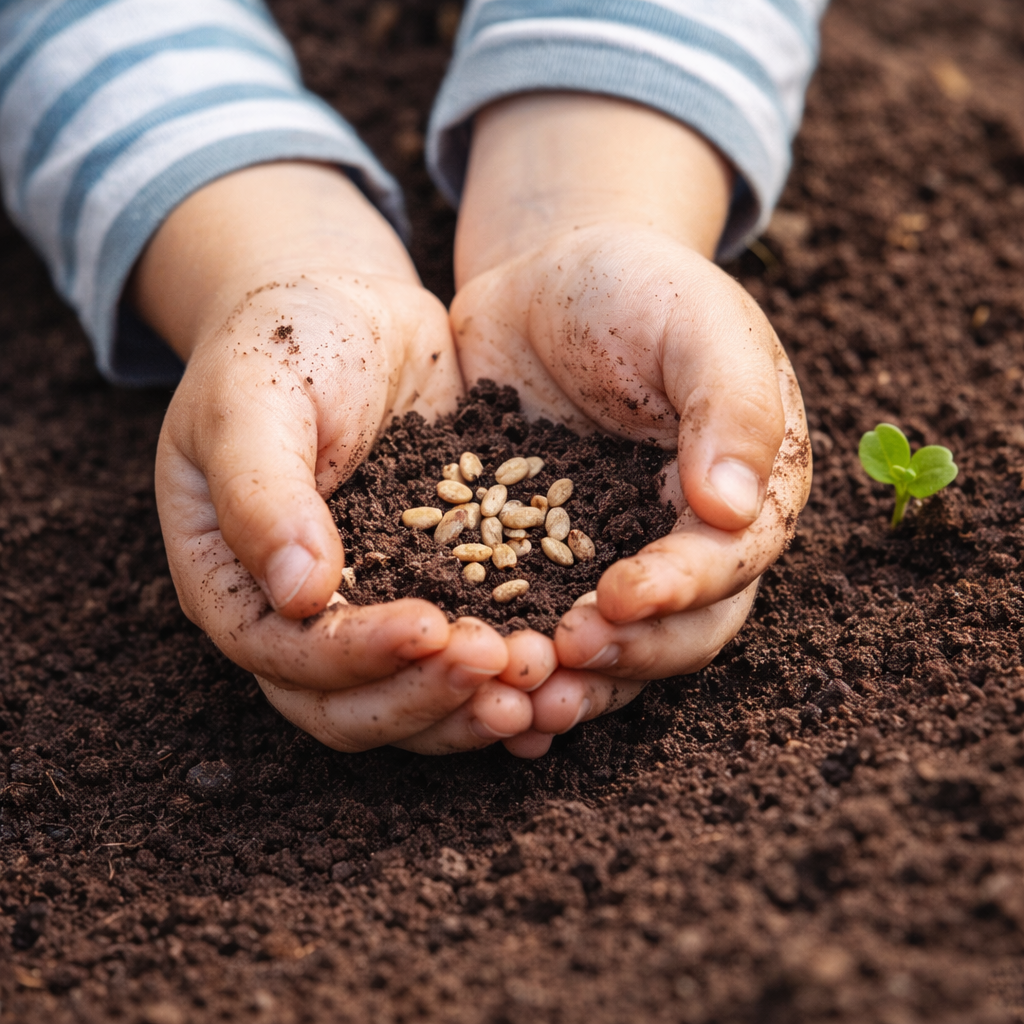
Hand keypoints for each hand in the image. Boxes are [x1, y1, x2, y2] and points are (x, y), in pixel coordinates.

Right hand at [137, 162, 534, 752]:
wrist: (351, 310)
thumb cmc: (282, 341)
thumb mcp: (253, 399)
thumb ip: (262, 493)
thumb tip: (298, 596)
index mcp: (232, 582)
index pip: (287, 656)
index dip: (355, 658)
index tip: (430, 627)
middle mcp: (297, 616)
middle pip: (349, 705)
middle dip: (425, 698)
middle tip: (501, 669)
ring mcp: (369, 606)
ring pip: (410, 694)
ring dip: (471, 703)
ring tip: (540, 683)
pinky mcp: (434, 586)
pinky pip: (461, 651)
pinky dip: (504, 669)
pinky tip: (561, 662)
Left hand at [451, 96, 811, 755]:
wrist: (547, 283)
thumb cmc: (636, 288)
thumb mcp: (696, 324)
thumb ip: (731, 406)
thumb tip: (737, 510)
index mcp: (749, 491)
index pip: (726, 564)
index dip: (678, 590)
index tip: (619, 600)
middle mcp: (690, 542)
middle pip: (679, 630)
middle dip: (626, 656)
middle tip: (562, 663)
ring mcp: (618, 558)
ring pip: (615, 646)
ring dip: (575, 681)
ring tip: (522, 701)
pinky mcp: (549, 563)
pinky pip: (545, 624)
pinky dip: (526, 658)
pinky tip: (484, 690)